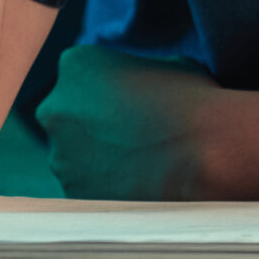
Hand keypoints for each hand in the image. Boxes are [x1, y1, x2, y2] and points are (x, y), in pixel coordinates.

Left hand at [36, 45, 225, 200]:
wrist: (203, 153)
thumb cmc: (191, 101)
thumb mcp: (164, 64)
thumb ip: (134, 73)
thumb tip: (134, 87)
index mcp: (76, 65)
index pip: (80, 72)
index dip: (109, 85)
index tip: (132, 96)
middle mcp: (55, 108)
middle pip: (68, 113)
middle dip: (93, 121)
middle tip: (133, 130)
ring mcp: (60, 155)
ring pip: (75, 153)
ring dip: (99, 156)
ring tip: (142, 159)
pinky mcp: (72, 193)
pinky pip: (85, 186)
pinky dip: (106, 185)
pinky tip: (139, 180)